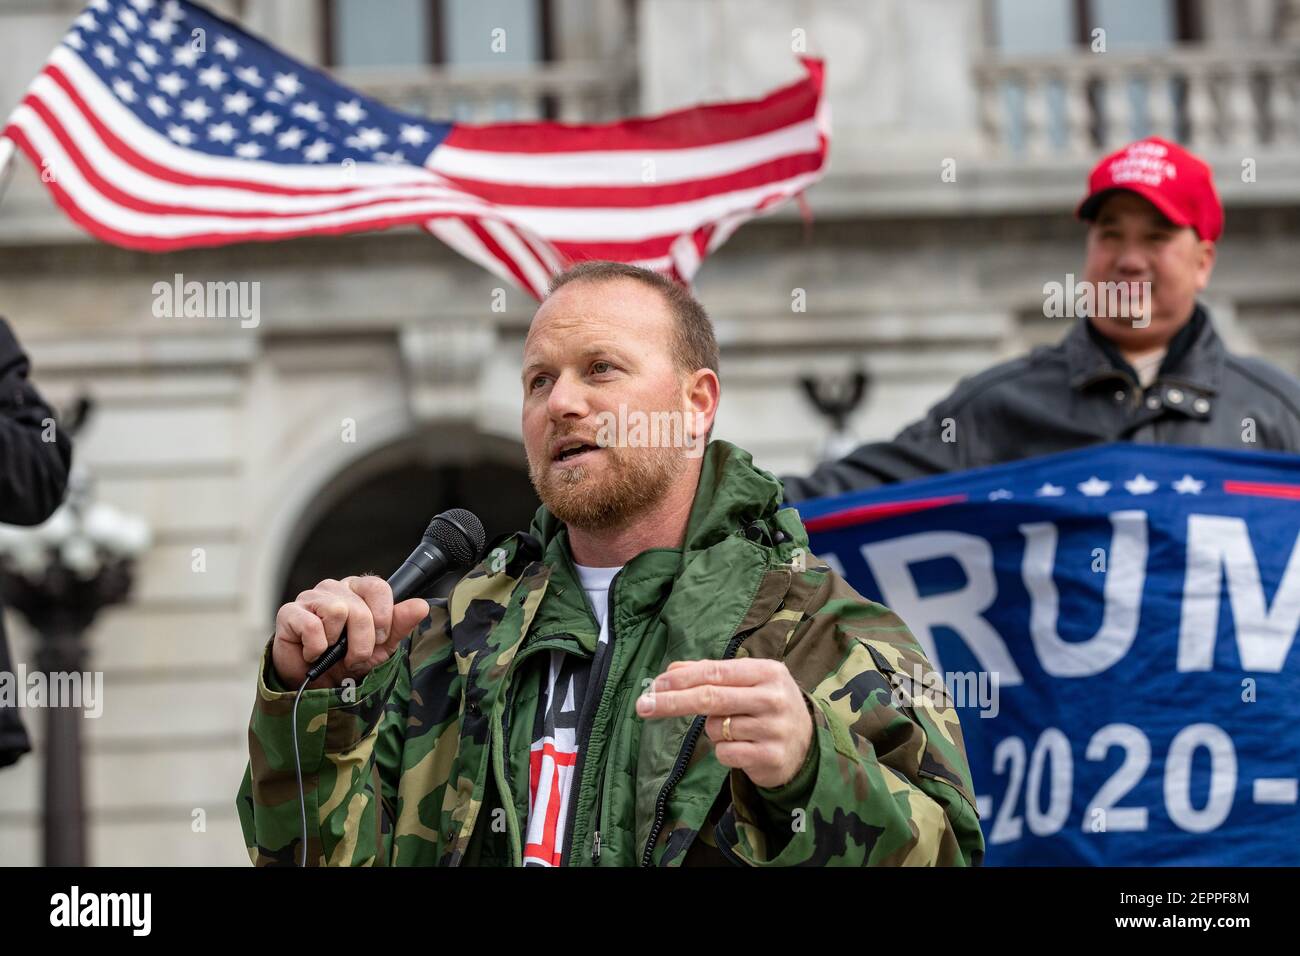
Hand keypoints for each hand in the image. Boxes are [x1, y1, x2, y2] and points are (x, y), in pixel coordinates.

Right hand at [271, 576, 428, 688]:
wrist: (314, 683)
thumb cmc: (346, 659)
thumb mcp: (381, 646)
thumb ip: (400, 625)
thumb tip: (421, 606)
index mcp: (358, 591)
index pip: (378, 587)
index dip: (383, 617)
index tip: (380, 639)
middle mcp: (335, 588)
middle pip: (360, 608)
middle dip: (362, 641)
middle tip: (353, 656)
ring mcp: (310, 598)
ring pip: (338, 611)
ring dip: (338, 644)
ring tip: (331, 652)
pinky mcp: (289, 612)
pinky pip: (312, 626)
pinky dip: (317, 648)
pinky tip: (313, 652)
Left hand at [636, 658, 813, 788]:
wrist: (807, 745)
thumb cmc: (768, 706)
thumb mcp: (748, 682)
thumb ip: (711, 674)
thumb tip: (670, 670)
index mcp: (767, 671)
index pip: (715, 672)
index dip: (681, 679)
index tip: (654, 686)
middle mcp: (772, 697)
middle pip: (710, 698)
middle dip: (672, 702)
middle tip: (643, 706)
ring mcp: (773, 728)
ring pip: (716, 728)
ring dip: (713, 730)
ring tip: (736, 729)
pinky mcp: (770, 757)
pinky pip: (725, 753)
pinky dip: (724, 751)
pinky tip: (743, 747)